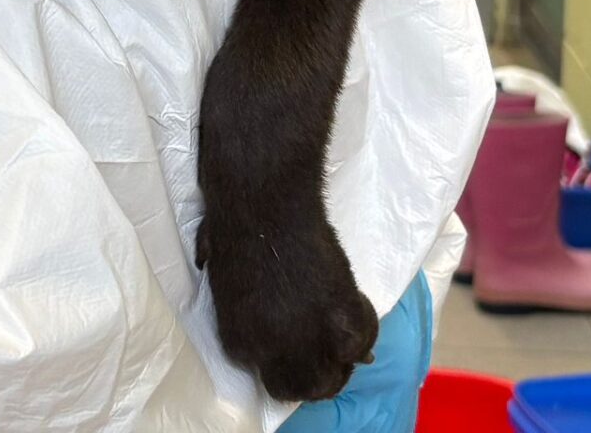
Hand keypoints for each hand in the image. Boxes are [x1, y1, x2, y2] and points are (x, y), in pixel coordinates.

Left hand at [197, 205, 376, 402]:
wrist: (262, 202)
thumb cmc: (234, 228)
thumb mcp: (225, 285)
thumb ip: (241, 310)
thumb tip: (259, 313)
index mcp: (238, 343)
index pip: (268, 376)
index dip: (288, 362)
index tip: (299, 348)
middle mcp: (273, 350)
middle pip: (303, 387)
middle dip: (318, 374)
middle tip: (332, 351)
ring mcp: (310, 337)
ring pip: (335, 375)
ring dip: (344, 358)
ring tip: (346, 333)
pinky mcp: (343, 317)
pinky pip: (364, 338)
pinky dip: (365, 324)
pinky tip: (356, 302)